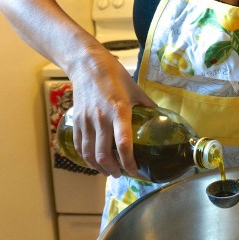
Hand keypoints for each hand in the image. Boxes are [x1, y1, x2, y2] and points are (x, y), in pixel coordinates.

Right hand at [67, 45, 154, 177]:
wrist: (88, 65)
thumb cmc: (115, 75)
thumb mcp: (136, 89)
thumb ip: (148, 106)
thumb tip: (161, 119)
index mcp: (119, 111)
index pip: (123, 144)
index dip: (129, 162)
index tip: (135, 171)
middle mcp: (101, 119)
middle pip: (103, 154)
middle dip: (113, 170)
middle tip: (121, 175)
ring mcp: (87, 121)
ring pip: (90, 154)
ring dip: (99, 167)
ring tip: (108, 172)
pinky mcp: (77, 120)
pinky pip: (79, 145)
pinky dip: (86, 158)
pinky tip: (93, 161)